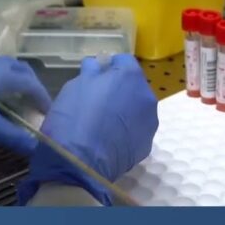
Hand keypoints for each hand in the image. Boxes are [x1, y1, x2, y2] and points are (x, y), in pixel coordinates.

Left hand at [0, 56, 51, 154]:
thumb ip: (12, 136)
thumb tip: (37, 150)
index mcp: (4, 74)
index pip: (33, 84)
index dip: (43, 99)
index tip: (49, 113)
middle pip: (22, 72)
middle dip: (33, 87)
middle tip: (36, 105)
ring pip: (7, 69)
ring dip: (17, 83)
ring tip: (18, 102)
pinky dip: (3, 83)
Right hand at [18, 54, 158, 204]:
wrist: (79, 163)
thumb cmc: (75, 117)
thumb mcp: (75, 85)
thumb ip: (92, 71)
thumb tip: (98, 65)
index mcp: (130, 76)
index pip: (123, 60)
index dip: (109, 65)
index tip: (96, 74)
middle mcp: (146, 96)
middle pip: (133, 85)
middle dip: (119, 88)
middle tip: (97, 99)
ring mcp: (149, 123)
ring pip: (137, 108)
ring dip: (124, 110)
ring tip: (103, 122)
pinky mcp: (146, 145)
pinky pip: (136, 130)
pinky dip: (126, 131)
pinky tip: (108, 138)